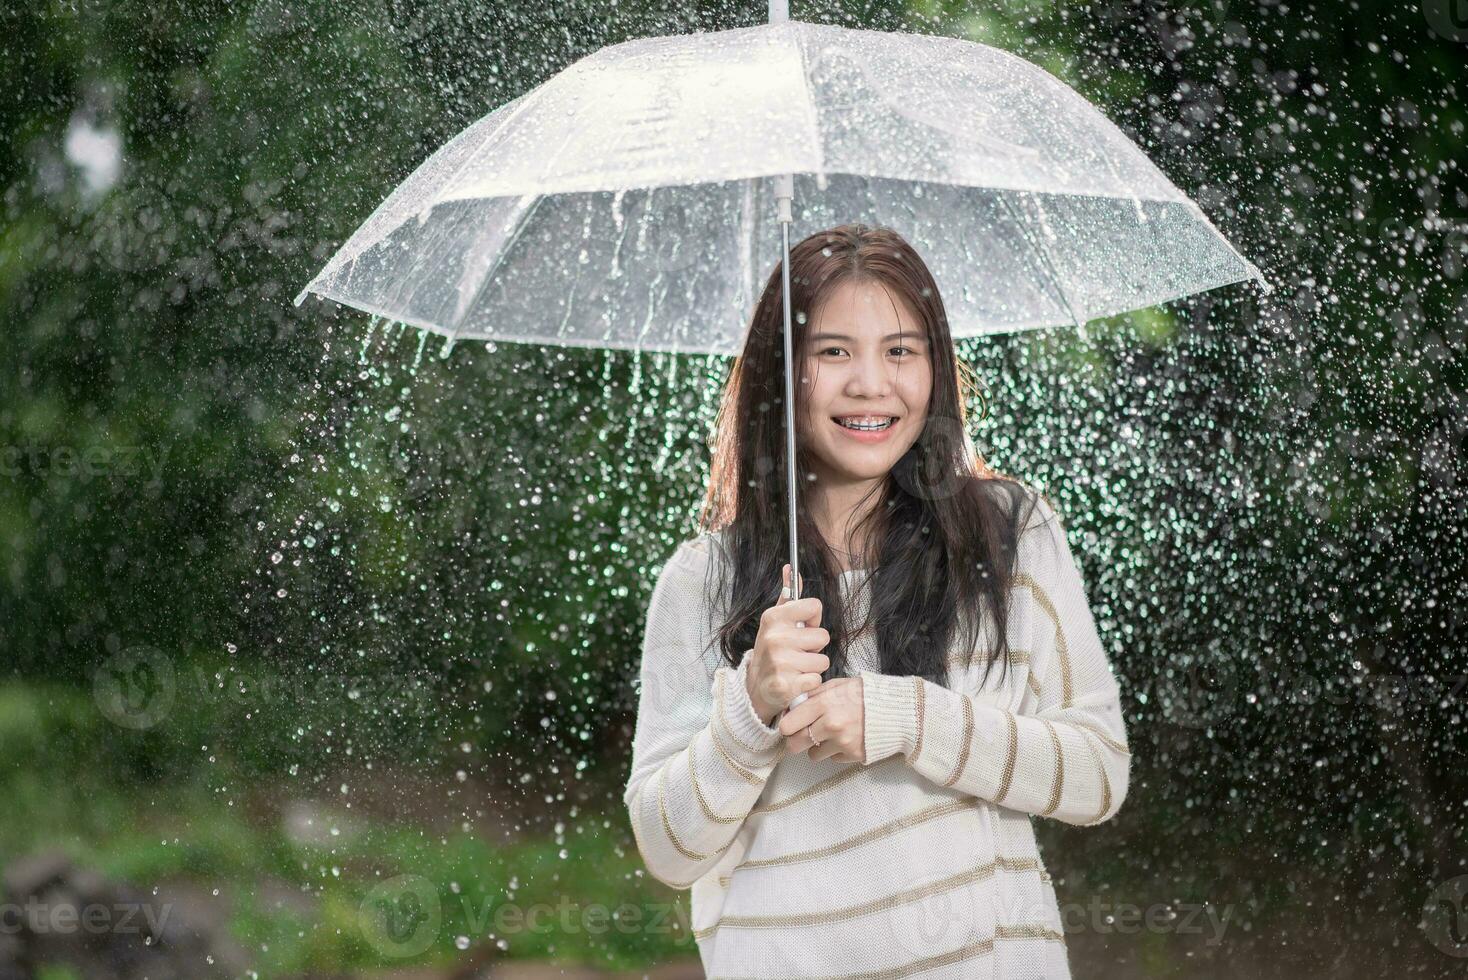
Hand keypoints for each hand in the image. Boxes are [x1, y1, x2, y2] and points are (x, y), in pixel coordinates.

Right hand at [745, 563, 829, 724]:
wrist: (756, 688)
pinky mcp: (786, 685)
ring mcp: (780, 662)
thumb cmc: (772, 651)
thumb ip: (788, 596)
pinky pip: (816, 679)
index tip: (802, 629)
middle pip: (823, 636)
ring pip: (823, 660)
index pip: (815, 606)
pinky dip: (809, 683)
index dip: (814, 620)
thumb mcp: (775, 621)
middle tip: (797, 653)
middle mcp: (775, 637)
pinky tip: (795, 681)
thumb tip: (791, 568)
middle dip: (815, 647)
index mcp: (774, 618)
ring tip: (796, 668)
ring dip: (813, 667)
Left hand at [779, 675, 865, 764]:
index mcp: (823, 703)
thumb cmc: (866, 694)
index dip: (787, 726)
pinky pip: (833, 758)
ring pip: (813, 755)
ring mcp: (842, 742)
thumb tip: (792, 707)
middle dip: (797, 740)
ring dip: (818, 747)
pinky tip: (847, 739)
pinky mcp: (852, 755)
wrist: (899, 710)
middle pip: (795, 744)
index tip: (790, 725)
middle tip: (804, 734)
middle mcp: (830, 725)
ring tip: (831, 735)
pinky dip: (836, 751)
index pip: (788, 724)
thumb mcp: (837, 685)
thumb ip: (813, 695)